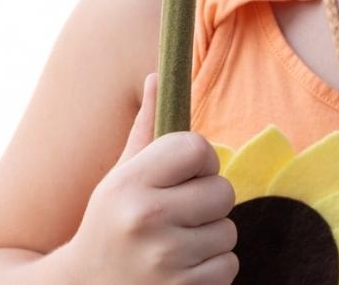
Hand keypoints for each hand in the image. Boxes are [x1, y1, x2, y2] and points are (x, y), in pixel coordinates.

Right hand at [64, 73, 238, 283]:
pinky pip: (228, 265)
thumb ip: (147, 128)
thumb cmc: (109, 224)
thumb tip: (158, 74)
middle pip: (222, 191)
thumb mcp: (119, 176)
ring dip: (209, 238)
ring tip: (174, 245)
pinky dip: (211, 269)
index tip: (184, 176)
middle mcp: (146, 219)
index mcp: (129, 183)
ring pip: (229, 231)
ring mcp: (165, 261)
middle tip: (178, 215)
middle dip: (207, 202)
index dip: (200, 161)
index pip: (198, 148)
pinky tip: (180, 271)